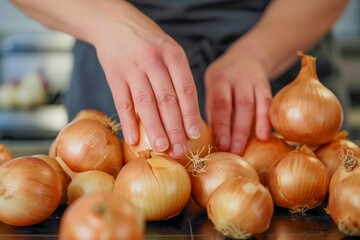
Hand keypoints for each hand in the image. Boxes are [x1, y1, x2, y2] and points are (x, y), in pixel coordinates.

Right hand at [93, 2, 201, 158]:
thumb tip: (188, 114)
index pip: (186, 89)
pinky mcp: (114, 75)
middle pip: (167, 100)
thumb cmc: (148, 43)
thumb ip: (178, 77)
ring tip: (162, 148)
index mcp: (173, 55)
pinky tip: (133, 140)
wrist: (114, 24)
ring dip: (155, 129)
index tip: (195, 134)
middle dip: (175, 128)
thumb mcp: (169, 51)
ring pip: (146, 104)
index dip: (191, 113)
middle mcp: (154, 61)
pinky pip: (123, 103)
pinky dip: (128, 123)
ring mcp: (132, 68)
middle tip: (180, 150)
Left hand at [205, 48, 271, 154]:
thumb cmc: (224, 82)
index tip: (219, 146)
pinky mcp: (265, 85)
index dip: (220, 126)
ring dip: (247, 129)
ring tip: (243, 150)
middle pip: (237, 105)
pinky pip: (267, 102)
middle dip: (234, 130)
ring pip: (252, 105)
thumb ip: (212, 110)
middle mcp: (235, 77)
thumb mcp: (213, 88)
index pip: (219, 104)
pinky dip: (266, 120)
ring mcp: (251, 80)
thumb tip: (207, 140)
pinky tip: (264, 136)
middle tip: (232, 152)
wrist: (246, 56)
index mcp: (217, 79)